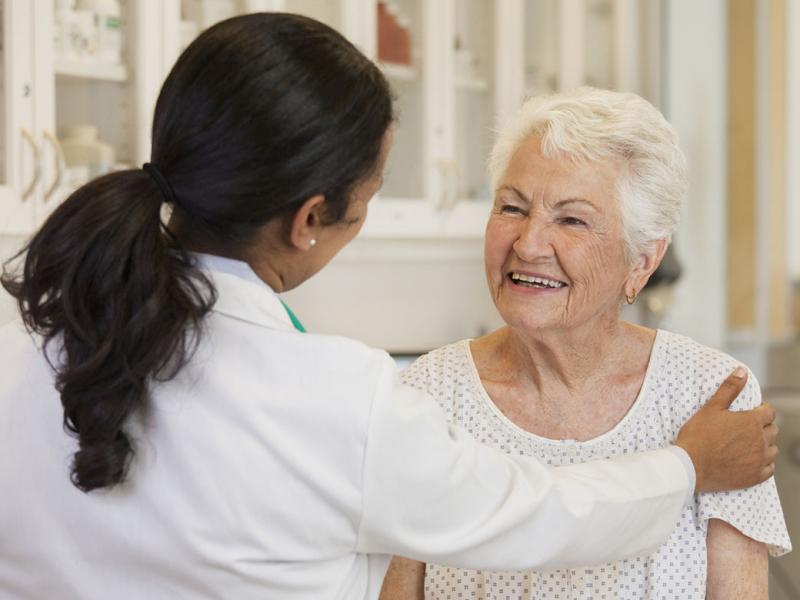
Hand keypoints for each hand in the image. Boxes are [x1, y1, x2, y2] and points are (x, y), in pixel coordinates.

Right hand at [675, 367, 777, 492]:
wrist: (690, 465)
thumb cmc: (698, 435)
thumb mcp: (711, 408)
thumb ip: (729, 389)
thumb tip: (742, 371)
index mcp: (751, 421)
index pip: (769, 412)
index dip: (761, 411)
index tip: (752, 413)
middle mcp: (760, 441)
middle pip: (773, 431)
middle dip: (763, 428)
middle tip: (746, 429)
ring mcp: (759, 460)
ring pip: (773, 450)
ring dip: (765, 446)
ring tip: (748, 445)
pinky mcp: (754, 476)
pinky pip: (769, 469)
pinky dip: (764, 464)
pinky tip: (751, 461)